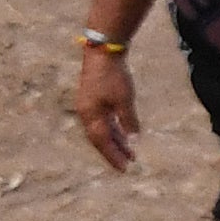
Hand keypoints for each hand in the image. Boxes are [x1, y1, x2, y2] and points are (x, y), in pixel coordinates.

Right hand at [70, 44, 139, 171]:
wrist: (103, 52)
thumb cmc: (114, 76)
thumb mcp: (124, 100)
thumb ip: (128, 121)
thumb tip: (133, 139)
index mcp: (90, 116)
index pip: (102, 142)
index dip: (113, 156)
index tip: (124, 169)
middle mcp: (87, 113)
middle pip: (101, 138)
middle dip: (114, 151)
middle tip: (128, 164)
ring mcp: (90, 106)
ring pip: (103, 129)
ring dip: (116, 141)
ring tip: (130, 152)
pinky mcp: (95, 99)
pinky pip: (104, 120)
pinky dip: (114, 129)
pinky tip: (124, 134)